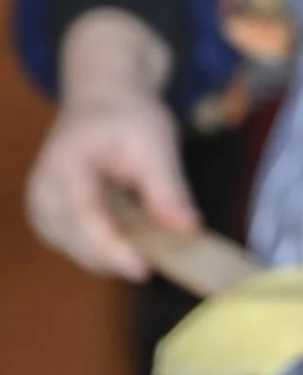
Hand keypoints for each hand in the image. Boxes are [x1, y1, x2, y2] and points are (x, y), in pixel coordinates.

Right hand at [26, 9, 197, 279]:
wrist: (103, 103)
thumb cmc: (128, 117)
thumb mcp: (156, 143)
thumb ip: (168, 189)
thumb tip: (189, 229)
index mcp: (64, 167)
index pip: (84, 219)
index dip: (113, 250)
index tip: (144, 271)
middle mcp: (43, 193)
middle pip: (79, 243)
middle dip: (122, 255)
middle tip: (167, 251)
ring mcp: (42, 210)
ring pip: (80, 252)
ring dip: (117, 253)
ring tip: (150, 232)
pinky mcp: (51, 222)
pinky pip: (81, 248)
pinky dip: (109, 248)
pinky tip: (133, 234)